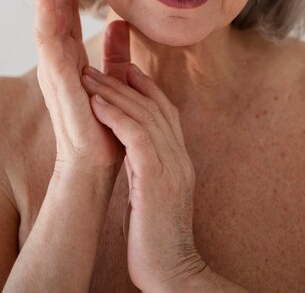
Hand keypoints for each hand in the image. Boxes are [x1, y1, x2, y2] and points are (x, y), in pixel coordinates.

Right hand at [35, 0, 128, 174]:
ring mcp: (55, 65)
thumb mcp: (115, 78)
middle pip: (60, 2)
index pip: (74, 5)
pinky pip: (49, 36)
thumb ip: (116, 52)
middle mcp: (61, 54)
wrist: (99, 162)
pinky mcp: (57, 77)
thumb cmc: (105, 123)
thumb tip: (121, 23)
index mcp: (74, 52)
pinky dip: (47, 9)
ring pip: (50, 12)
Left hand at [81, 63, 206, 291]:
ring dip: (115, 94)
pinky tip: (98, 104)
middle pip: (155, 107)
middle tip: (100, 66)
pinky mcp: (157, 178)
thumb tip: (133, 151)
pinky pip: (137, 137)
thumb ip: (149, 168)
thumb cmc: (157, 238)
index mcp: (180, 160)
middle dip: (126, 83)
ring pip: (145, 116)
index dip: (148, 89)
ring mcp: (172, 167)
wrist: (173, 271)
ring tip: (90, 78)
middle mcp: (180, 157)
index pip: (167, 113)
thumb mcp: (154, 194)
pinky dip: (117, 116)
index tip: (127, 71)